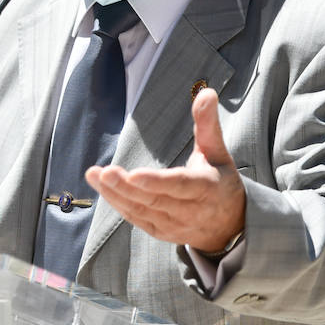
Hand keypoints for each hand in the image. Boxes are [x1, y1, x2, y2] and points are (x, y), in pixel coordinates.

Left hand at [85, 88, 245, 252]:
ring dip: (115, 194)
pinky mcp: (161, 232)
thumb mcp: (217, 153)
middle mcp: (191, 211)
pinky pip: (136, 219)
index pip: (180, 185)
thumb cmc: (220, 181)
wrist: (230, 226)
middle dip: (126, 187)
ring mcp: (175, 225)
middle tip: (104, 172)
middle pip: (155, 200)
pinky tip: (102, 187)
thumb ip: (207, 124)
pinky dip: (118, 204)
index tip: (134, 174)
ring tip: (94, 175)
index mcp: (207, 188)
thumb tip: (206, 91)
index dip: (157, 182)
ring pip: (141, 210)